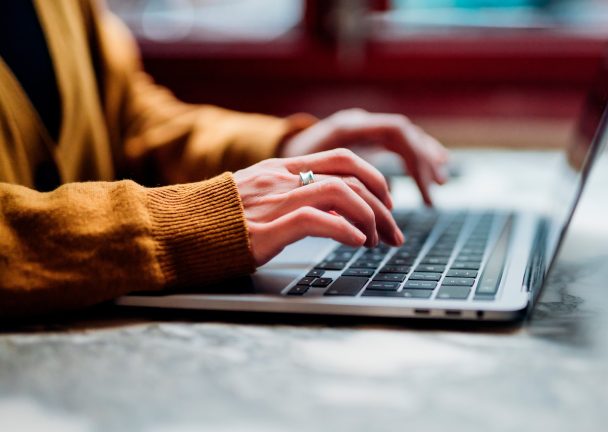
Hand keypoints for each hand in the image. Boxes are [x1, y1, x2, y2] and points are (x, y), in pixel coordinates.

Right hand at [233, 149, 404, 265]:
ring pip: (341, 194)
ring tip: (376, 242)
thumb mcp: (258, 197)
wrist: (174, 230)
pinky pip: (317, 220)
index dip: (374, 179)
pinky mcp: (266, 228)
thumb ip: (293, 196)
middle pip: (351, 174)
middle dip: (382, 204)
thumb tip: (335, 211)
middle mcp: (283, 178)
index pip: (343, 159)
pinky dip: (345, 230)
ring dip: (369, 219)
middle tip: (393, 232)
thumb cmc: (217, 220)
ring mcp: (275, 201)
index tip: (386, 205)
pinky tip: (357, 244)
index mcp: (282, 168)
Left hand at [280, 109, 448, 205]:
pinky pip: (398, 143)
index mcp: (347, 127)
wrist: (270, 150)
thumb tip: (363, 218)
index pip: (396, 132)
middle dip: (423, 164)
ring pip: (404, 137)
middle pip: (405, 134)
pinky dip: (416, 157)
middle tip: (435, 192)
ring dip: (424, 159)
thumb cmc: (283, 170)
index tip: (423, 189)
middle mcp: (359, 122)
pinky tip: (432, 168)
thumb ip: (334, 191)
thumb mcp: (306, 179)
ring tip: (440, 182)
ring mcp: (362, 128)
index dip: (414, 160)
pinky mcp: (363, 139)